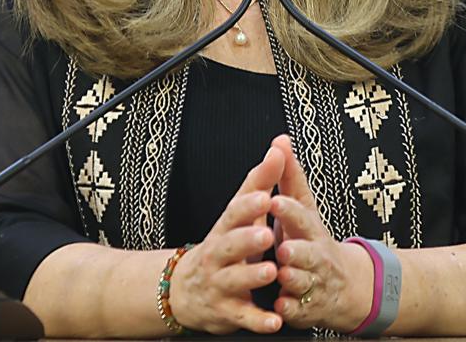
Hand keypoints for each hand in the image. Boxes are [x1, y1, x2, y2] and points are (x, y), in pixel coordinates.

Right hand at [168, 143, 285, 333]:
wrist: (185, 290)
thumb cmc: (223, 243)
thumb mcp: (238, 213)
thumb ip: (260, 181)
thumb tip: (280, 145)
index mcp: (224, 228)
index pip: (233, 213)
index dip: (248, 205)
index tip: (265, 195)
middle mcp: (217, 255)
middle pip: (229, 246)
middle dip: (247, 240)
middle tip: (267, 235)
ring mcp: (220, 284)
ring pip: (234, 281)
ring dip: (252, 277)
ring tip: (272, 272)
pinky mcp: (226, 312)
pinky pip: (242, 317)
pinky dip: (258, 320)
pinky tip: (275, 320)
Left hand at [268, 134, 373, 331]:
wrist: (345, 286)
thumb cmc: (313, 240)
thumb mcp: (304, 209)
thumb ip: (290, 178)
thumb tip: (280, 140)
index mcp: (311, 230)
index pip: (302, 216)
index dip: (289, 210)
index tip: (273, 200)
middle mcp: (315, 257)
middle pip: (307, 253)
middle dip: (296, 250)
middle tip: (282, 247)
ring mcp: (313, 283)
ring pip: (303, 282)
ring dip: (292, 279)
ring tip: (281, 274)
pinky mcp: (306, 309)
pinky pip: (297, 310)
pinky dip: (289, 309)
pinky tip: (280, 307)